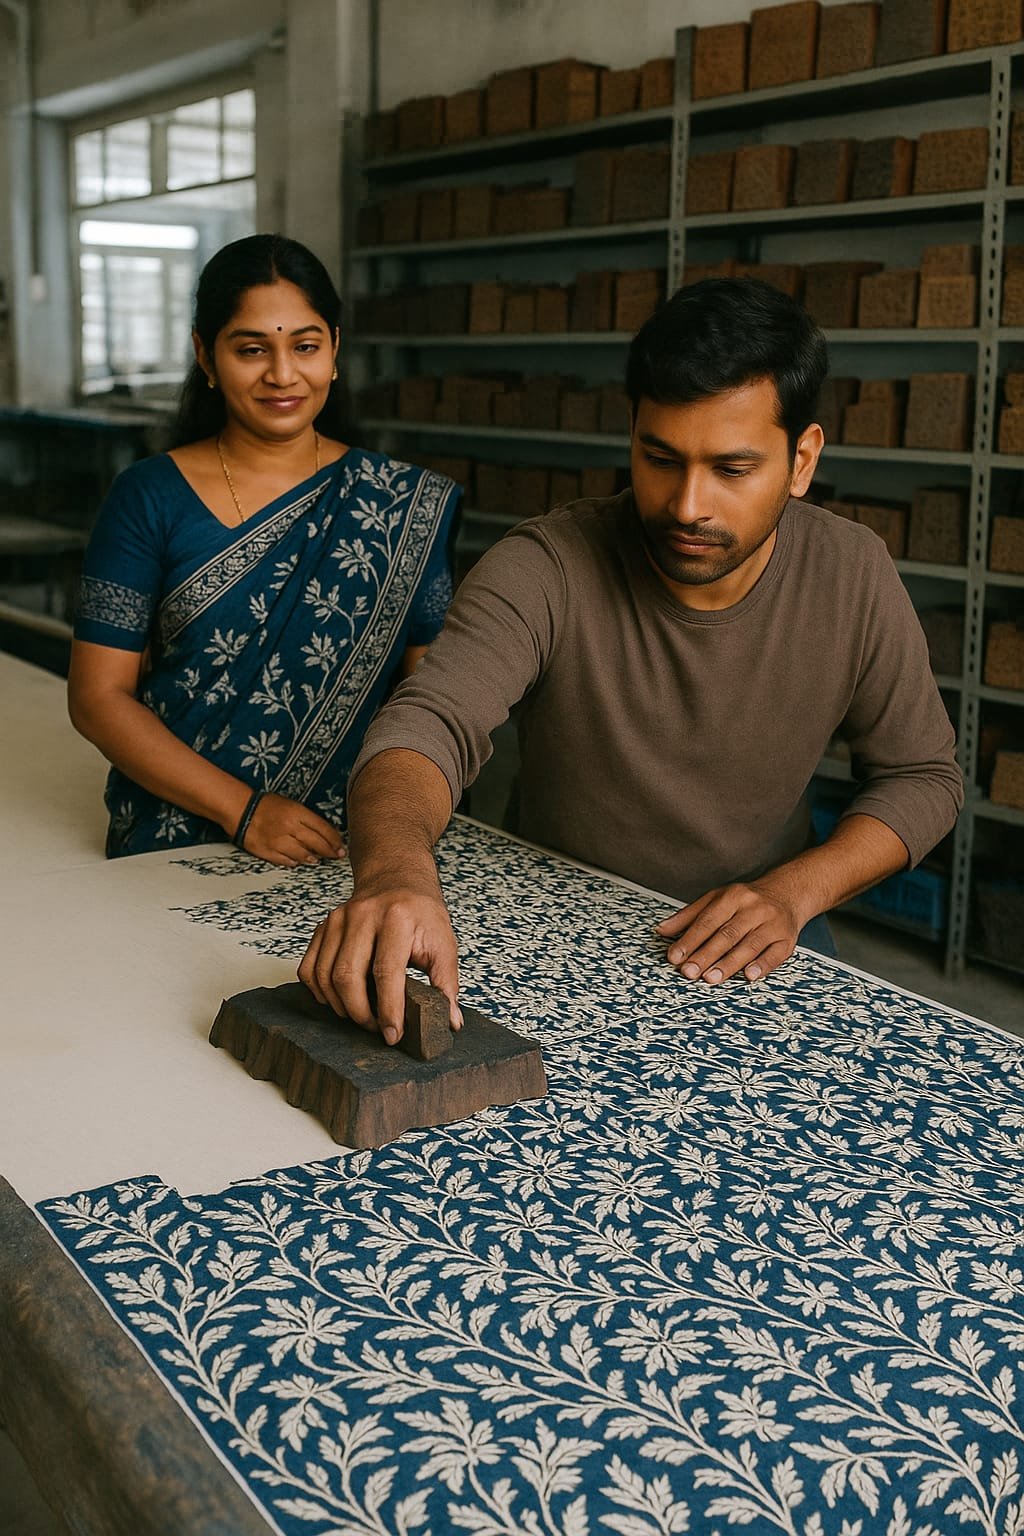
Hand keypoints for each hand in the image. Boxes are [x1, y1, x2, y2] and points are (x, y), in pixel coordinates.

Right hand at [241, 793, 345, 866]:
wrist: (241, 809)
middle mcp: (289, 827)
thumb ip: (307, 819)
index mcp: (297, 812)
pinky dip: (294, 862)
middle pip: (317, 844)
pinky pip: (286, 861)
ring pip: (303, 855)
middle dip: (329, 851)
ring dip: (312, 858)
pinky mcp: (267, 851)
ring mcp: (278, 841)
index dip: (335, 840)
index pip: (323, 828)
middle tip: (336, 856)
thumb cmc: (267, 806)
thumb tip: (325, 834)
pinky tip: (298, 861)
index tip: (341, 846)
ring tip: (317, 859)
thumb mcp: (291, 805)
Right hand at [298, 878, 461, 1043]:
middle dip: (360, 1014)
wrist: (397, 877)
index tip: (392, 1034)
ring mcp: (339, 919)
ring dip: (340, 1006)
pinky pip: (309, 967)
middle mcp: (363, 915)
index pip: (387, 972)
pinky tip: (337, 1000)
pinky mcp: (324, 925)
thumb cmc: (421, 913)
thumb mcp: (444, 942)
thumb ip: (446, 982)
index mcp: (397, 918)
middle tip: (376, 1028)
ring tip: (361, 1016)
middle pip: (348, 976)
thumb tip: (450, 1021)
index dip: (389, 1010)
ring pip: (325, 975)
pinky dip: (319, 991)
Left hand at [656, 876, 806, 984]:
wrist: (787, 893)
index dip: (690, 940)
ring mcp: (772, 923)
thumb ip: (688, 916)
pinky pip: (775, 954)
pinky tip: (749, 977)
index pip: (707, 920)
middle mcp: (753, 908)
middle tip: (688, 972)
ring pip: (749, 945)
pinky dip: (762, 966)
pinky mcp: (787, 938)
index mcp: (732, 897)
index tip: (674, 957)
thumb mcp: (715, 900)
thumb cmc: (744, 901)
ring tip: (710, 979)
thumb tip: (661, 930)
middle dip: (706, 955)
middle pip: (727, 934)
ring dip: (729, 964)